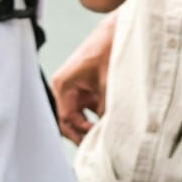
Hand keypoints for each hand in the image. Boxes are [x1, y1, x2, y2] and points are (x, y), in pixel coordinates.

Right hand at [50, 14, 115, 141]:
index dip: (80, 131)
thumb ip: (107, 105)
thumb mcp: (109, 81)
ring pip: (78, 118)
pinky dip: (96, 119)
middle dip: (81, 134)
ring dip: (89, 128)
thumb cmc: (108, 49)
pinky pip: (88, 111)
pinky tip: (108, 128)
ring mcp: (76, 90)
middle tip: (95, 149)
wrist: (117, 32)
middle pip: (68, 121)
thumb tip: (109, 129)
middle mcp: (66, 89)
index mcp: (64, 85)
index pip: (66, 117)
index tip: (95, 139)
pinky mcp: (87, 91)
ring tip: (103, 140)